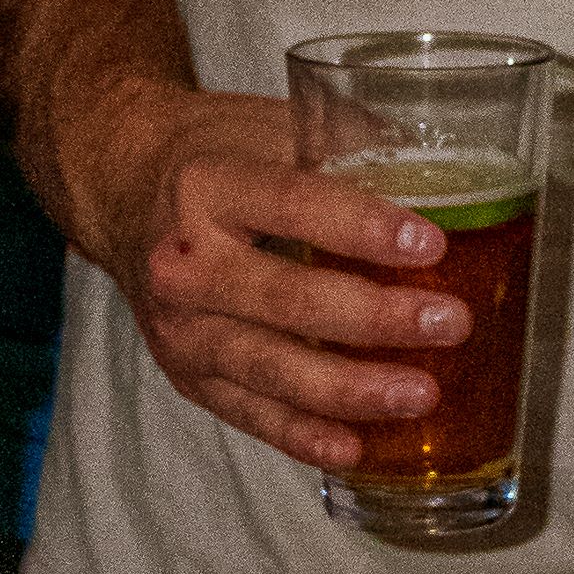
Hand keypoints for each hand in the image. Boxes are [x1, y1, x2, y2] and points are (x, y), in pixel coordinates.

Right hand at [68, 75, 474, 482]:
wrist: (121, 187)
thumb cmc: (217, 153)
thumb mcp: (273, 125)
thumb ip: (355, 145)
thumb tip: (451, 174)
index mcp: (209, 184)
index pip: (292, 204)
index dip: (362, 227)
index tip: (430, 244)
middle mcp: (184, 261)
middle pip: (286, 299)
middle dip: (376, 317)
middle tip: (450, 322)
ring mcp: (180, 326)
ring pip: (270, 367)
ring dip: (351, 388)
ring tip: (421, 393)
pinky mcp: (184, 373)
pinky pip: (248, 413)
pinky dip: (302, 436)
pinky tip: (356, 448)